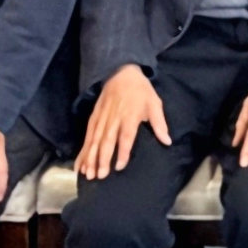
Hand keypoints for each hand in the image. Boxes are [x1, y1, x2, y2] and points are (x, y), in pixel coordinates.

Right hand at [79, 65, 170, 180]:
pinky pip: (87, 137)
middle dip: (102, 159)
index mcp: (129, 116)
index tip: (119, 166)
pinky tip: (79, 165)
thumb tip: (167, 142)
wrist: (120, 72)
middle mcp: (113, 119)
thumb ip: (160, 124)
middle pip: (106, 141)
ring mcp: (101, 119)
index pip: (125, 136)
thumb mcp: (154, 103)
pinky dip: (82, 151)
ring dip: (90, 158)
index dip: (122, 151)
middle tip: (100, 176)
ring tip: (88, 174)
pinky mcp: (93, 118)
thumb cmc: (140, 91)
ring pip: (94, 141)